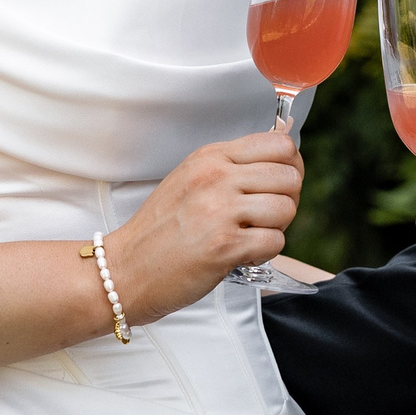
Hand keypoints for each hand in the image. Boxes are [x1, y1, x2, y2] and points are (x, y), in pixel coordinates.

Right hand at [104, 131, 302, 325]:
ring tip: (250, 237)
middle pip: (290, 176)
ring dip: (275, 228)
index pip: (279, 145)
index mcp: (211, 157)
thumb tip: (283, 154)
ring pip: (287, 208)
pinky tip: (242, 255)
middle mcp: (217, 177)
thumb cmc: (159, 230)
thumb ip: (232, 166)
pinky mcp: (224, 245)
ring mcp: (220, 210)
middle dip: (286, 201)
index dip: (291, 167)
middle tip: (263, 218)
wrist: (125, 269)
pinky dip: (265, 253)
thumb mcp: (191, 179)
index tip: (279, 186)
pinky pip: (275, 241)